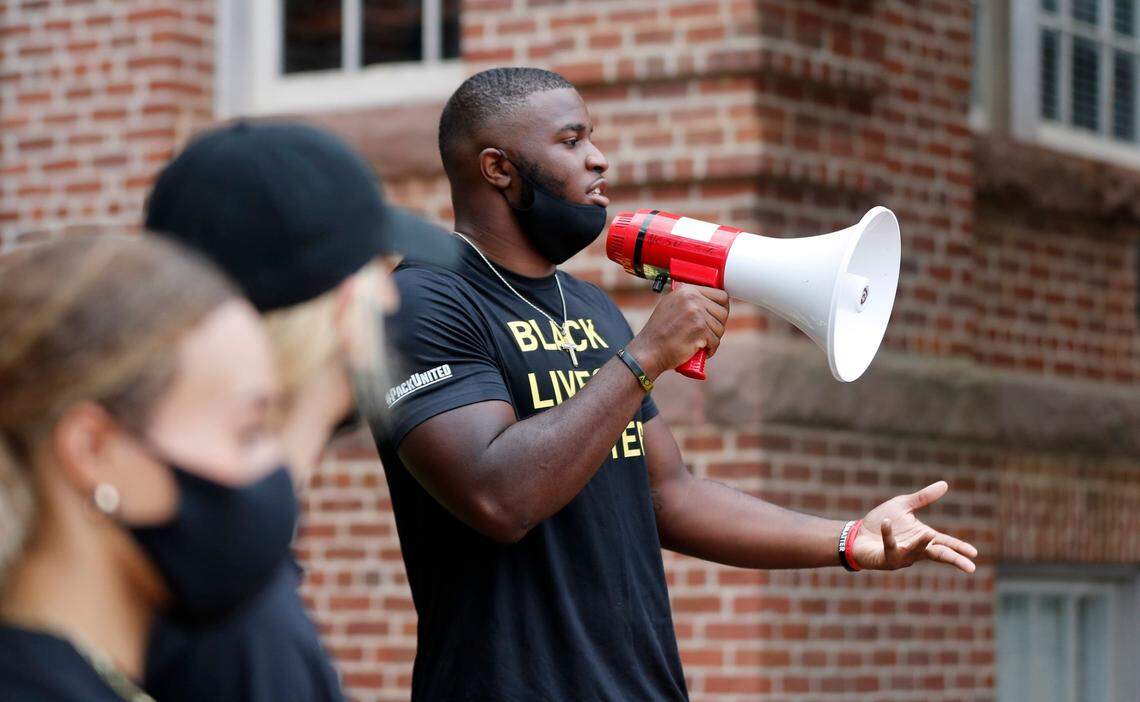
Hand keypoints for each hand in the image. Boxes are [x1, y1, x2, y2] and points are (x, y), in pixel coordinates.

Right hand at [626, 284, 729, 377]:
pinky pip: (716, 341)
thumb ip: (687, 299)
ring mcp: (696, 313)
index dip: (722, 308)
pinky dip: (710, 349)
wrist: (649, 350)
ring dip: (713, 339)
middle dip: (718, 325)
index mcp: (687, 290)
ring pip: (720, 328)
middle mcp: (692, 298)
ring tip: (700, 342)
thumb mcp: (670, 305)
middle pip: (723, 311)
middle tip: (707, 333)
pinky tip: (701, 350)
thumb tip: (709, 300)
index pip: (721, 295)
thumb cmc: (659, 332)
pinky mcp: (699, 329)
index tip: (717, 317)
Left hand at [851, 481, 977, 573]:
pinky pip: (889, 544)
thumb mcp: (904, 505)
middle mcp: (916, 550)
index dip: (959, 548)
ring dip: (920, 543)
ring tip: (928, 535)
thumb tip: (945, 484)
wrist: (857, 534)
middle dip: (953, 559)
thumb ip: (923, 497)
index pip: (945, 543)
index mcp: (923, 538)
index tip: (974, 553)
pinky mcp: (886, 557)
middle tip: (970, 568)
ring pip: (915, 551)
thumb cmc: (881, 522)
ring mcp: (902, 556)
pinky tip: (886, 522)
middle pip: (938, 554)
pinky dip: (887, 533)